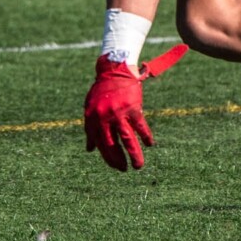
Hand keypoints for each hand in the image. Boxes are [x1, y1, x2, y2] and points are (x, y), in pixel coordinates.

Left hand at [83, 46, 187, 171]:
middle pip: (112, 145)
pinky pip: (141, 127)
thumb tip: (90, 149)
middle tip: (125, 170)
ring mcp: (118, 113)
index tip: (116, 166)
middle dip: (119, 160)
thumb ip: (91, 129)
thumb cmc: (102, 91)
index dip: (108, 158)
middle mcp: (104, 118)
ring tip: (138, 166)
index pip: (100, 145)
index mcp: (93, 119)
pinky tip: (150, 144)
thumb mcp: (90, 109)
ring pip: (127, 140)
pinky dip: (146, 137)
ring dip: (134, 155)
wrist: (114, 71)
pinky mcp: (132, 107)